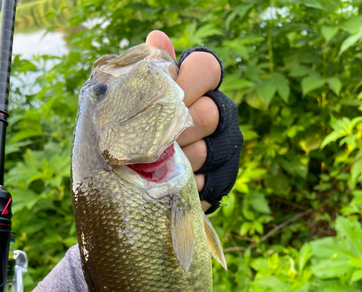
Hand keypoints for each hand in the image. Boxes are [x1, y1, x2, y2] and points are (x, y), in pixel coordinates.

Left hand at [146, 31, 221, 211]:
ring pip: (206, 150)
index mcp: (200, 87)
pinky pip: (205, 181)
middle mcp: (219, 114)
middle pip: (210, 113)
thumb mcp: (141, 98)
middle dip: (177, 127)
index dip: (187, 79)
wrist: (140, 177)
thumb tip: (157, 38)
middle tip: (152, 136)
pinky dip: (183, 183)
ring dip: (176, 158)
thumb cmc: (139, 128)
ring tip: (154, 163)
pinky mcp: (220, 180)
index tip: (164, 94)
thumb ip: (152, 71)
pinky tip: (167, 182)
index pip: (207, 68)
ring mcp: (223, 149)